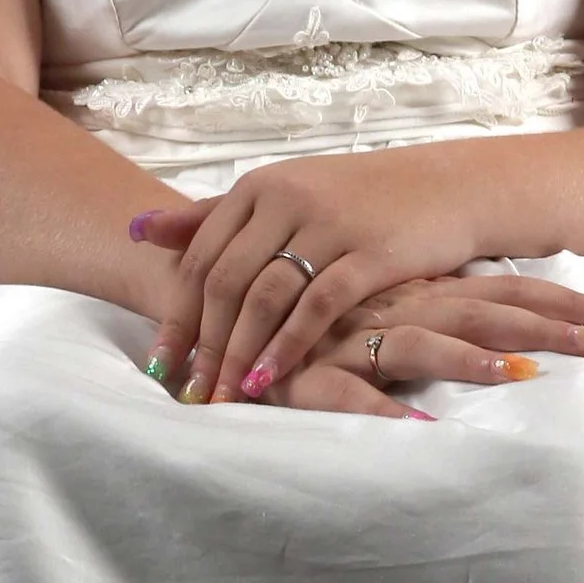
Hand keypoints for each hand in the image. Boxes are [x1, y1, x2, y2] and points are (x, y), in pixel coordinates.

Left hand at [129, 152, 583, 403]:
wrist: (445, 186)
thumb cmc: (356, 201)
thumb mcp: (282, 200)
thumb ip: (212, 218)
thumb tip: (139, 229)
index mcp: (257, 187)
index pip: (198, 257)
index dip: (176, 314)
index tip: (162, 363)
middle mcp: (285, 198)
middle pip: (224, 280)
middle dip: (202, 344)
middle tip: (190, 392)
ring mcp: (328, 223)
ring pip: (265, 295)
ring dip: (239, 351)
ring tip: (226, 396)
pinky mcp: (369, 251)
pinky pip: (317, 305)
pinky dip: (288, 345)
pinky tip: (271, 379)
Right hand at [248, 271, 583, 415]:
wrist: (211, 296)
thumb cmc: (307, 312)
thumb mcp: (379, 309)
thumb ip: (434, 318)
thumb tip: (507, 335)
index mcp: (415, 291)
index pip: (503, 291)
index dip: (561, 303)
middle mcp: (392, 307)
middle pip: (484, 311)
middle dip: (548, 326)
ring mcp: (348, 337)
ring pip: (420, 344)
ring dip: (472, 360)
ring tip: (522, 377)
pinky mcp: (303, 374)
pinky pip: (345, 392)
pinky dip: (380, 407)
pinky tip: (417, 426)